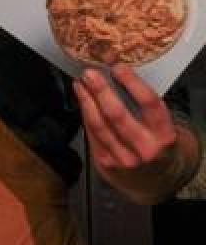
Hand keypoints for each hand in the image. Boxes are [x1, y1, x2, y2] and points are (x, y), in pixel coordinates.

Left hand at [76, 66, 198, 204]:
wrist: (152, 176)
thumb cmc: (154, 140)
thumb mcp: (158, 124)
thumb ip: (141, 103)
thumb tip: (115, 70)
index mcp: (164, 135)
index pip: (150, 105)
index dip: (133, 84)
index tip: (118, 68)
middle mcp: (145, 149)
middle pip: (118, 115)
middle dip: (101, 91)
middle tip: (89, 73)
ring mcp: (123, 158)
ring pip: (99, 125)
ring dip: (86, 100)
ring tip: (80, 83)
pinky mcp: (105, 162)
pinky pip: (91, 133)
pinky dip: (85, 113)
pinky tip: (82, 99)